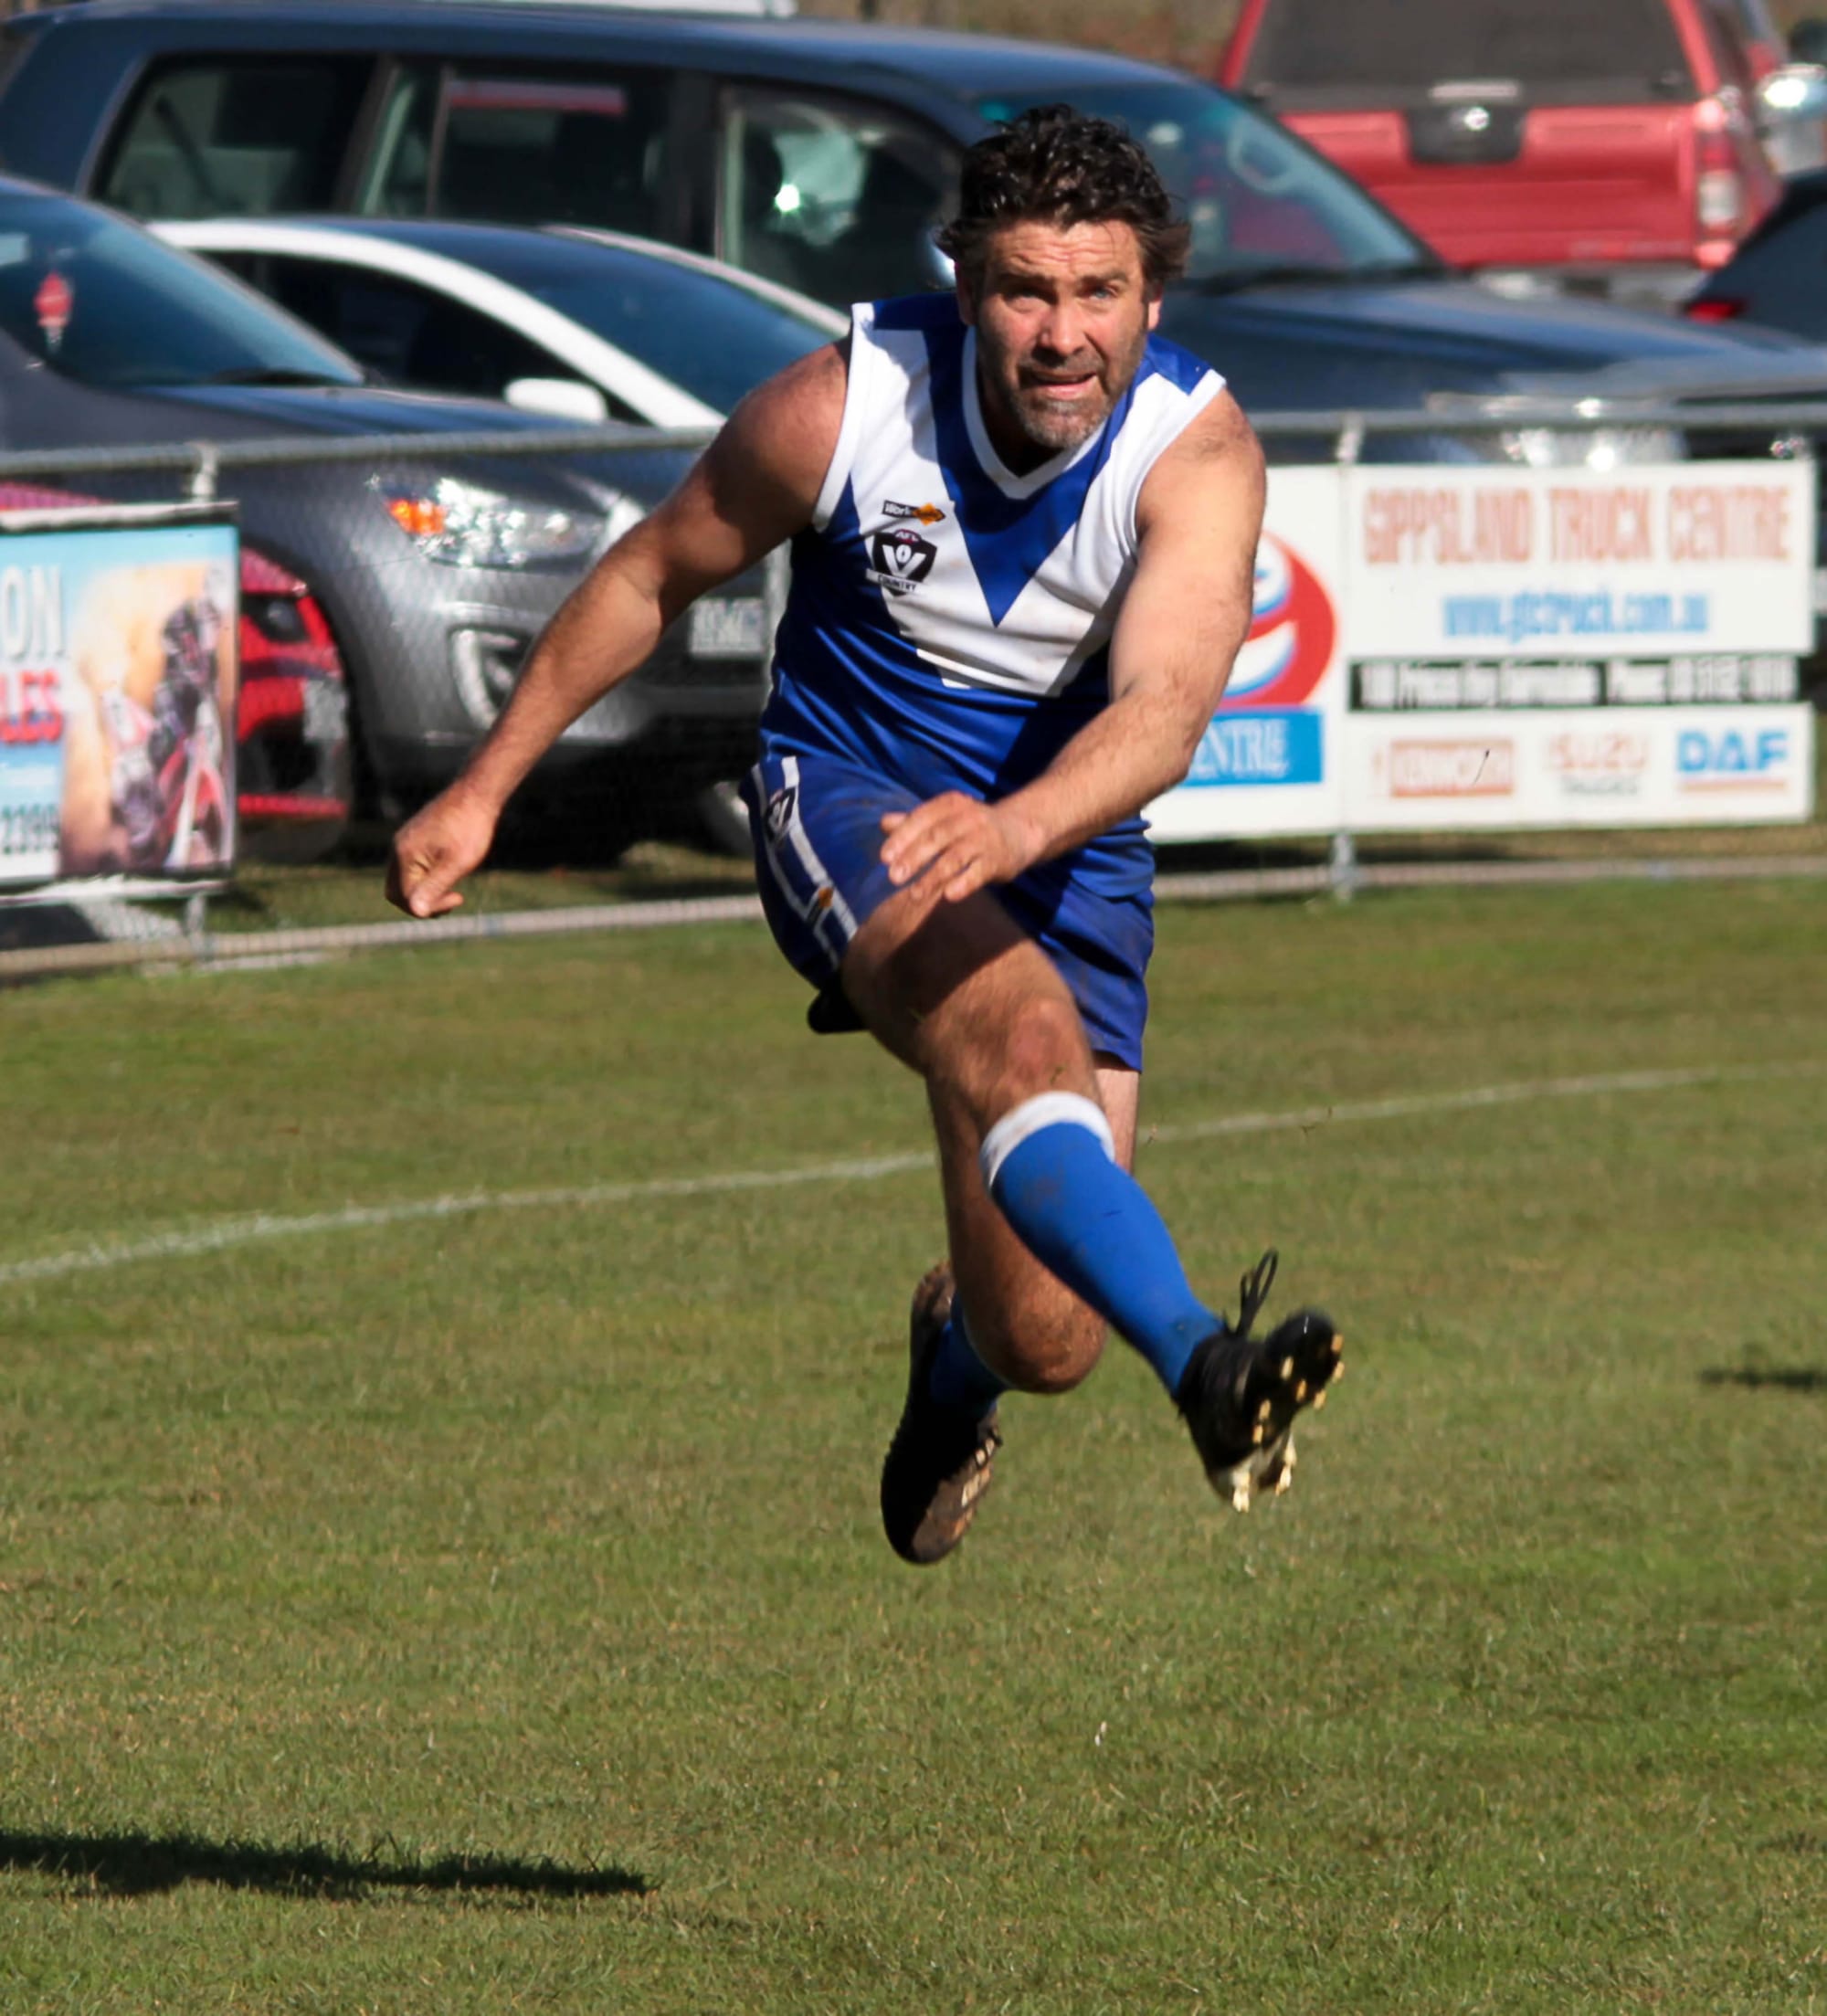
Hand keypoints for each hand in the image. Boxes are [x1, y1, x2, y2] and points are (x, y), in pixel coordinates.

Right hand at [385, 787, 499, 917]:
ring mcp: (404, 843)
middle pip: (396, 892)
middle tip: (453, 900)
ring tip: (454, 891)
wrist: (475, 795)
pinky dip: (427, 879)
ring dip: (426, 892)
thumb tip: (417, 911)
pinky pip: (412, 869)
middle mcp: (398, 849)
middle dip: (422, 904)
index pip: (404, 897)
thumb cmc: (470, 828)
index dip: (430, 907)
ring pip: (404, 881)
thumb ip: (435, 887)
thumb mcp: (457, 863)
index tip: (459, 898)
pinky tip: (450, 874)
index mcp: (404, 855)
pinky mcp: (414, 840)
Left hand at [879, 792, 1037, 904]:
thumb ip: (914, 822)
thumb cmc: (973, 826)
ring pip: (955, 857)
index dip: (902, 837)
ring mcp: (984, 839)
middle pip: (936, 837)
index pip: (922, 818)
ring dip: (933, 876)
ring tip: (914, 894)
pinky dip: (964, 883)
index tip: (884, 857)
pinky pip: (979, 873)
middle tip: (893, 877)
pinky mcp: (998, 860)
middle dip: (913, 857)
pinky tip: (949, 896)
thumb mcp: (946, 818)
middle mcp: (968, 818)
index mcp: (950, 805)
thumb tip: (884, 823)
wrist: (1021, 829)